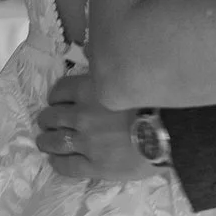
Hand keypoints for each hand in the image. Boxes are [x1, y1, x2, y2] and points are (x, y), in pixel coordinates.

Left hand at [35, 72, 162, 181]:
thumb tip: (92, 49)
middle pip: (53, 116)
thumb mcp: (129, 70)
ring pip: (55, 141)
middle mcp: (82, 115)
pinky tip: (55, 161)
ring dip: (46, 141)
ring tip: (44, 141)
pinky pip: (67, 166)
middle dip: (47, 118)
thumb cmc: (156, 98)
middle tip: (46, 122)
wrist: (171, 132)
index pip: (60, 91)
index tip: (56, 100)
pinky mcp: (95, 166)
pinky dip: (57, 162)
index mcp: (90, 89)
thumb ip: (107, 61)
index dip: (55, 96)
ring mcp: (86, 142)